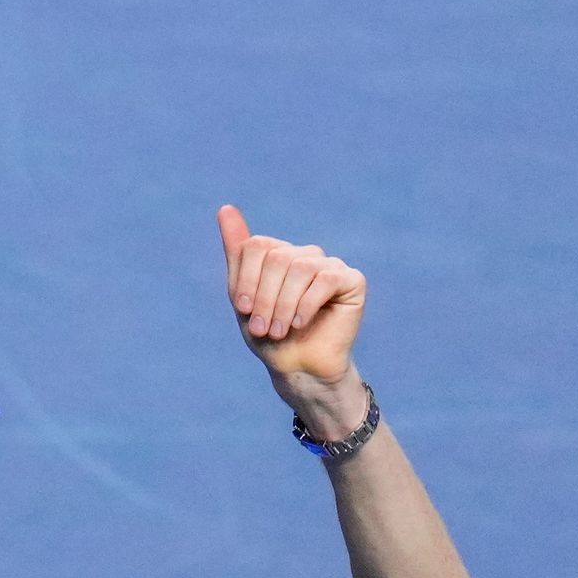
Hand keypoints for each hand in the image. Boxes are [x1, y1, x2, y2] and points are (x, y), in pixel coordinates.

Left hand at [216, 204, 366, 388]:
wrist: (299, 369)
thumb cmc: (270, 337)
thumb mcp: (243, 297)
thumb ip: (237, 253)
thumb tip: (225, 208)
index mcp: (279, 254)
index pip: (256, 246)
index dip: (246, 280)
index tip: (243, 310)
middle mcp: (305, 254)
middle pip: (277, 257)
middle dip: (264, 298)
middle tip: (262, 329)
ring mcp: (330, 265)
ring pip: (299, 268)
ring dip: (283, 306)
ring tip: (280, 331)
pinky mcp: (352, 280)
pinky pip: (325, 279)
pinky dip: (306, 305)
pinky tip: (301, 324)